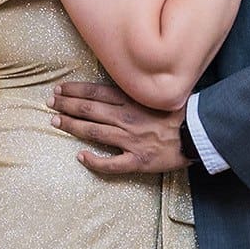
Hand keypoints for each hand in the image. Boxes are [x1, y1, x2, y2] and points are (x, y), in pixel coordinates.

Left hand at [50, 82, 187, 174]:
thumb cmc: (180, 112)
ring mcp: (131, 141)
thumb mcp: (156, 94)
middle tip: (49, 103)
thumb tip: (114, 85)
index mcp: (132, 101)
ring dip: (72, 127)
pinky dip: (95, 161)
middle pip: (90, 110)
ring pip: (94, 133)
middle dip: (67, 106)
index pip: (96, 92)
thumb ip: (135, 91)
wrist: (200, 133)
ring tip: (55, 123)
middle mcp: (127, 118)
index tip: (59, 89)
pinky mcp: (138, 161)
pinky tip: (81, 157)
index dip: (75, 91)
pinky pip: (112, 164)